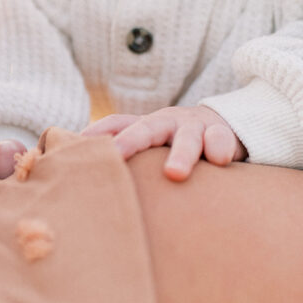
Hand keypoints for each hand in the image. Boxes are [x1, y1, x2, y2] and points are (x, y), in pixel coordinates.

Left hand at [82, 105, 246, 180]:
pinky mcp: (222, 135)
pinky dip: (219, 149)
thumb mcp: (153, 146)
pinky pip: (221, 140)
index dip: (98, 133)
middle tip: (116, 154)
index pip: (118, 124)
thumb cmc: (178, 146)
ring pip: (187, 137)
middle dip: (131, 141)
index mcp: (147, 126)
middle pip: (147, 128)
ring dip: (181, 153)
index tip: (77, 144)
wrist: (225, 128)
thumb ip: (126, 157)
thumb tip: (82, 180)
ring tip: (175, 173)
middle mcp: (168, 123)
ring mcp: (195, 128)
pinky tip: (220, 160)